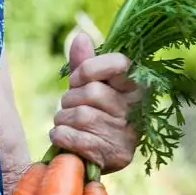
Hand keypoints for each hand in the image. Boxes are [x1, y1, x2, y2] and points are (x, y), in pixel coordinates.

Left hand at [48, 32, 140, 173]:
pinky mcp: (113, 155)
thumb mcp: (91, 87)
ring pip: (80, 115)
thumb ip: (85, 64)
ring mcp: (126, 134)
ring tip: (68, 124)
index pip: (117, 64)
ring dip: (63, 119)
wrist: (99, 157)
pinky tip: (64, 137)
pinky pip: (72, 137)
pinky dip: (60, 135)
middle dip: (70, 99)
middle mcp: (135, 109)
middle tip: (71, 107)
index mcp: (135, 86)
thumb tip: (80, 37)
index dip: (88, 70)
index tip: (79, 80)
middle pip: (91, 92)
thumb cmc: (95, 115)